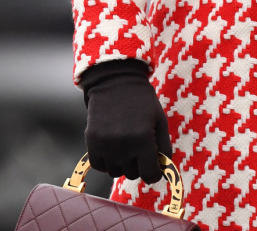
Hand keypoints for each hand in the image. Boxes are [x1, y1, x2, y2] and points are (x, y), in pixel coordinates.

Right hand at [81, 59, 171, 183]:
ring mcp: (106, 145)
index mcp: (144, 139)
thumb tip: (163, 170)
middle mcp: (123, 145)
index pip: (150, 174)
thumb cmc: (142, 101)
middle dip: (138, 165)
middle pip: (133, 175)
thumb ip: (164, 146)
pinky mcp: (92, 143)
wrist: (116, 81)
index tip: (153, 167)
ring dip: (122, 164)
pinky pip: (100, 166)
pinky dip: (106, 161)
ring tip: (125, 145)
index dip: (154, 172)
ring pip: (115, 173)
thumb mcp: (159, 119)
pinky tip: (112, 146)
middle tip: (139, 148)